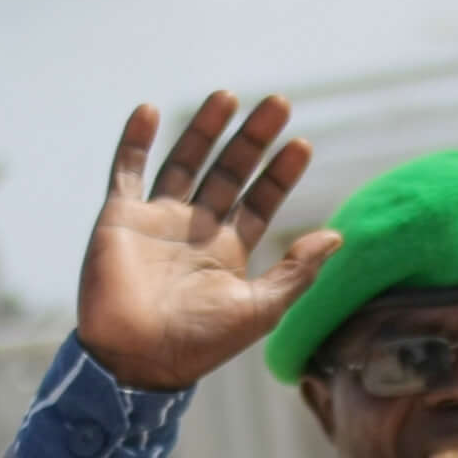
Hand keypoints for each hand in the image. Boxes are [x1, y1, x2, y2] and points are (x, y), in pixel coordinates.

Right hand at [72, 93, 331, 391]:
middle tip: (279, 103)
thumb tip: (338, 235)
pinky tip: (149, 110)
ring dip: (204, 129)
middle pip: (229, 172)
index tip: (301, 145)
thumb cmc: (199, 344)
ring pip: (185, 162)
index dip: (280, 174)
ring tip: (228, 96)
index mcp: (227, 250)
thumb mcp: (259, 308)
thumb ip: (297, 271)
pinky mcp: (120, 218)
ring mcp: (156, 220)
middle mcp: (194, 229)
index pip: (259, 201)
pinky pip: (126, 172)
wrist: (136, 360)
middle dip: (252, 139)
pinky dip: (134, 141)